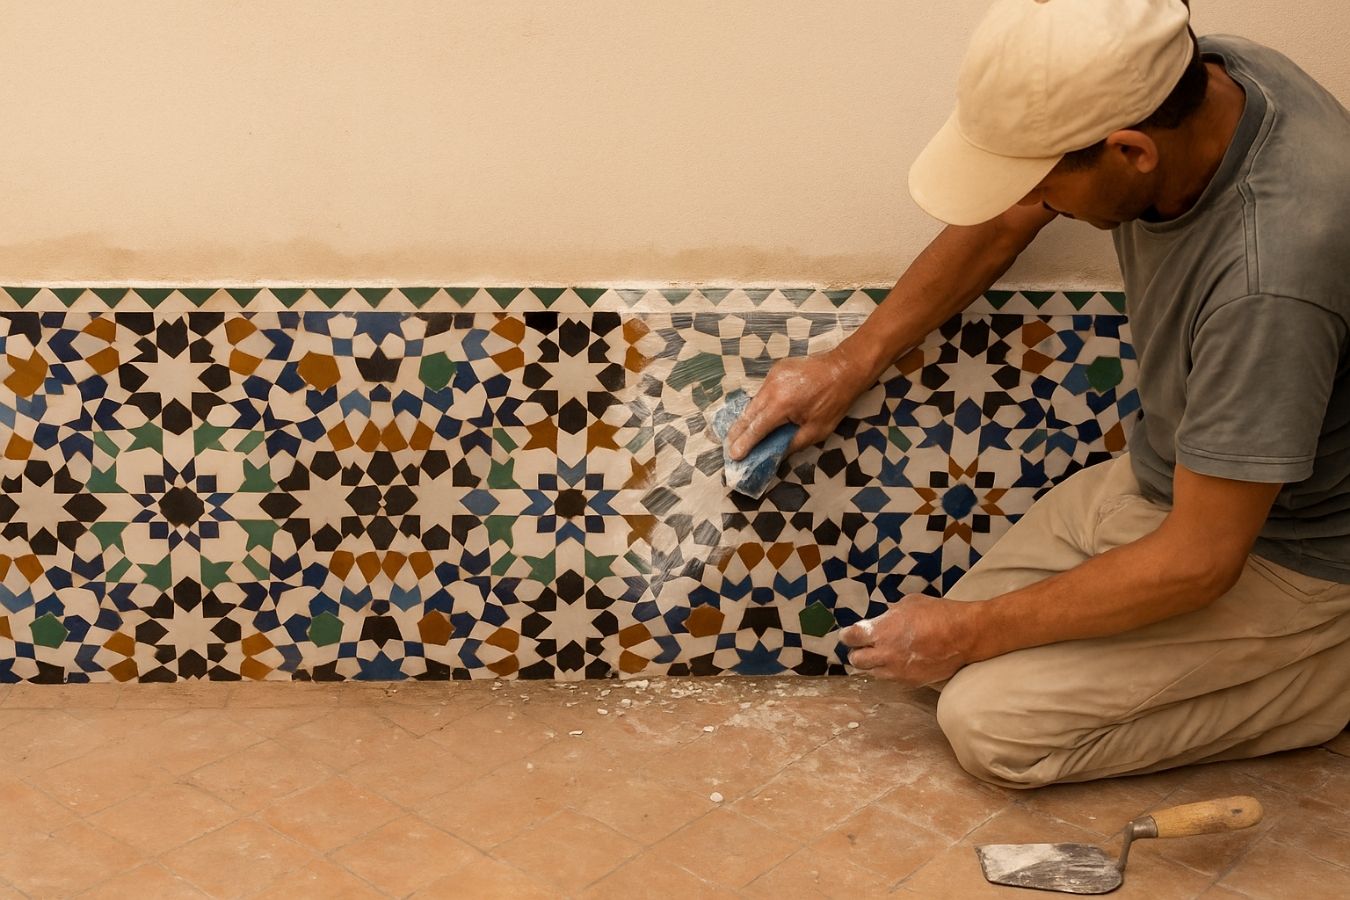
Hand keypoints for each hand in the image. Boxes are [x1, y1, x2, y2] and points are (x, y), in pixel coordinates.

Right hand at [726, 345, 870, 459]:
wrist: (844, 368)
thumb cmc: (834, 402)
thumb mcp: (817, 430)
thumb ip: (792, 443)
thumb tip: (774, 455)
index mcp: (782, 404)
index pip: (757, 428)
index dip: (745, 443)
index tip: (733, 455)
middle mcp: (771, 388)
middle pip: (748, 414)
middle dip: (737, 432)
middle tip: (727, 446)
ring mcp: (772, 376)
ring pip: (753, 402)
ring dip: (746, 418)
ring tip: (738, 434)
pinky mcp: (776, 369)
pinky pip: (762, 391)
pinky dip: (758, 404)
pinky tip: (757, 415)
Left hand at [839, 595, 974, 685]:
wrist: (964, 635)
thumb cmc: (938, 613)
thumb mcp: (908, 604)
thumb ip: (889, 615)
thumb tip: (883, 620)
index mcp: (881, 631)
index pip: (850, 638)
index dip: (847, 636)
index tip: (849, 635)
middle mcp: (885, 653)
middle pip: (856, 660)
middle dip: (857, 653)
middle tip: (863, 647)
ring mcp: (897, 671)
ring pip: (872, 673)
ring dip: (873, 664)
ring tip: (883, 656)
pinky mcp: (910, 682)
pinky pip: (892, 680)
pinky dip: (891, 672)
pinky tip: (899, 663)